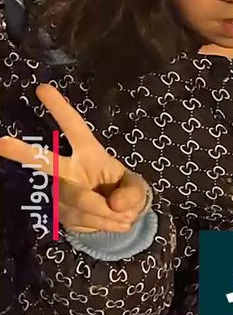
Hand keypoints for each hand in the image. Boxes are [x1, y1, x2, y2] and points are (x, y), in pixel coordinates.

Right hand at [0, 84, 150, 232]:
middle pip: (45, 161)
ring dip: (103, 213)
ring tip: (121, 215)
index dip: (59, 109)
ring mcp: (59, 192)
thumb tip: (115, 205)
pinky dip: (99, 225)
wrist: (116, 219)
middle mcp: (68, 170)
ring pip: (76, 202)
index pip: (73, 128)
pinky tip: (108, 221)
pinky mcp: (58, 214)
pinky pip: (79, 221)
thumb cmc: (123, 192)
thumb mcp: (137, 188)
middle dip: (22, 152)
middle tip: (1, 142)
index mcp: (88, 152)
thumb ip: (133, 193)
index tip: (42, 89)